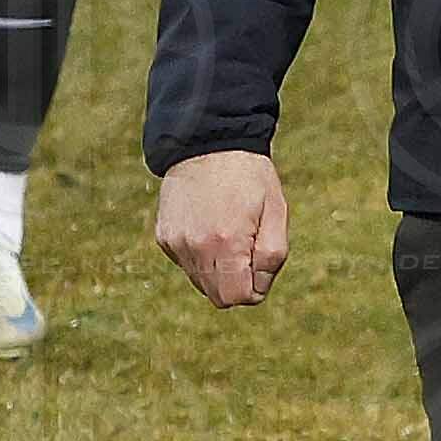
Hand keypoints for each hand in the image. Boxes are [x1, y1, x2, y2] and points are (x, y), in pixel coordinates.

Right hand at [153, 149, 291, 304]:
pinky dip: (201, 256)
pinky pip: (186, 263)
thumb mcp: (276, 212)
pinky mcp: (164, 237)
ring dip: (219, 270)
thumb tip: (256, 289)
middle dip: (237, 282)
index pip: (238, 297)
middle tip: (248, 248)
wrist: (208, 143)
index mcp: (227, 243)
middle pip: (218, 296)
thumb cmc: (251, 178)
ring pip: (200, 282)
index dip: (255, 288)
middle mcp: (195, 248)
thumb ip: (271, 257)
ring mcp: (176, 243)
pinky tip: (210, 227)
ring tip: (229, 234)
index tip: (260, 262)